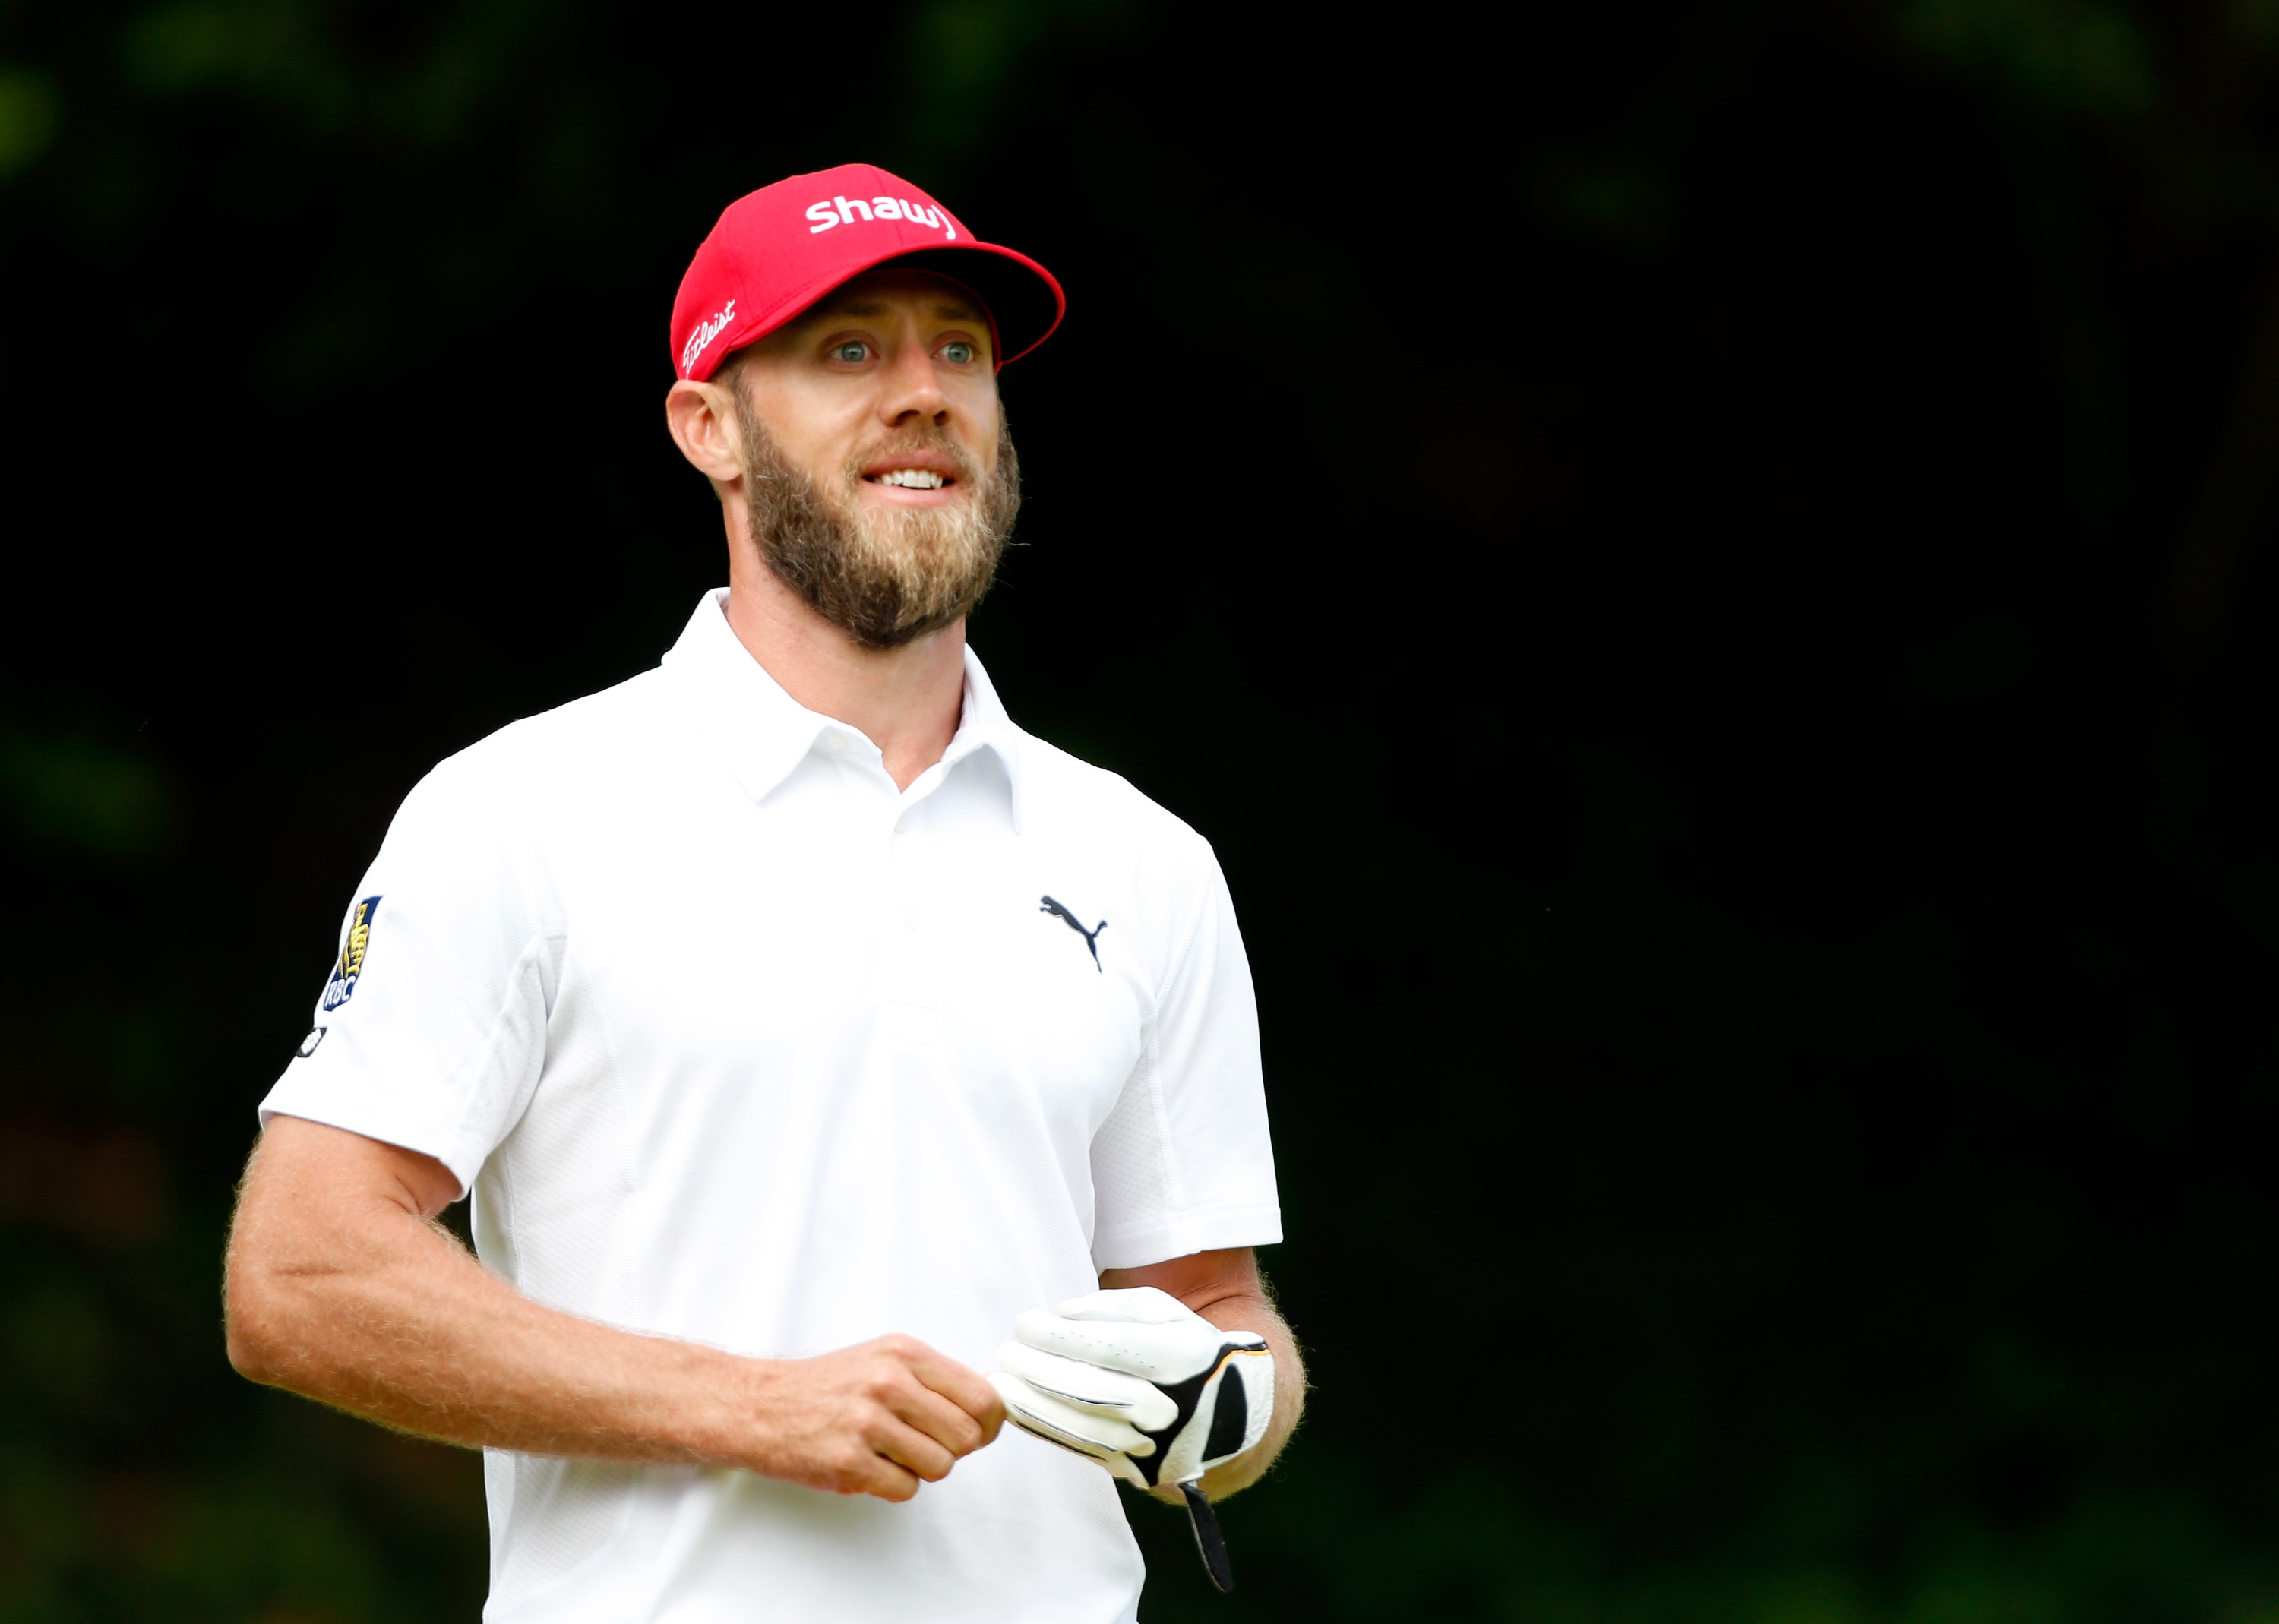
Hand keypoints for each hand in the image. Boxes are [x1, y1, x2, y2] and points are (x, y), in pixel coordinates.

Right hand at [734, 1334, 1002, 1501]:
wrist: (760, 1406)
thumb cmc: (826, 1386)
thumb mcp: (884, 1359)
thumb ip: (935, 1379)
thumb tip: (990, 1407)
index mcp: (905, 1353)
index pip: (982, 1396)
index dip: (988, 1423)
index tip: (978, 1431)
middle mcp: (889, 1383)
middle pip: (966, 1437)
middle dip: (952, 1449)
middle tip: (924, 1444)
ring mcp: (868, 1423)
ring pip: (940, 1466)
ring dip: (920, 1468)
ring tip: (890, 1452)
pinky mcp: (848, 1462)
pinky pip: (904, 1489)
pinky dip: (892, 1486)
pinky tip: (869, 1465)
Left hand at [987, 1287, 1273, 1490]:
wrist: (1226, 1416)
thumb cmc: (1184, 1350)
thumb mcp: (1164, 1313)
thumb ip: (1113, 1306)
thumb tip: (1064, 1313)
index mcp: (1178, 1358)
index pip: (1107, 1347)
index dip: (1058, 1336)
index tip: (1025, 1322)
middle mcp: (1166, 1405)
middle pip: (1089, 1389)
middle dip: (1038, 1370)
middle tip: (1005, 1352)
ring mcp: (1150, 1443)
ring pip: (1080, 1427)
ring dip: (1032, 1405)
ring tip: (1000, 1383)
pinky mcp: (1132, 1469)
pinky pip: (1079, 1449)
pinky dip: (1043, 1429)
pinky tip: (1016, 1409)